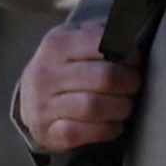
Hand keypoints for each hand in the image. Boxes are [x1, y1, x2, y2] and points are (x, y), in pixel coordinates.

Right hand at [14, 13, 137, 156]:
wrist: (31, 100)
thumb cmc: (65, 67)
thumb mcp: (76, 40)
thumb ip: (103, 33)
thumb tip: (132, 36)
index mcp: (56, 44)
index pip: (103, 44)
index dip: (128, 54)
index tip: (134, 61)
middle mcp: (45, 74)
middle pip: (105, 77)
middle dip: (130, 83)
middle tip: (133, 86)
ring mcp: (43, 104)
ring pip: (94, 107)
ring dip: (121, 108)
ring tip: (125, 105)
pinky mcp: (48, 132)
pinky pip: (85, 132)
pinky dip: (108, 130)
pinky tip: (114, 124)